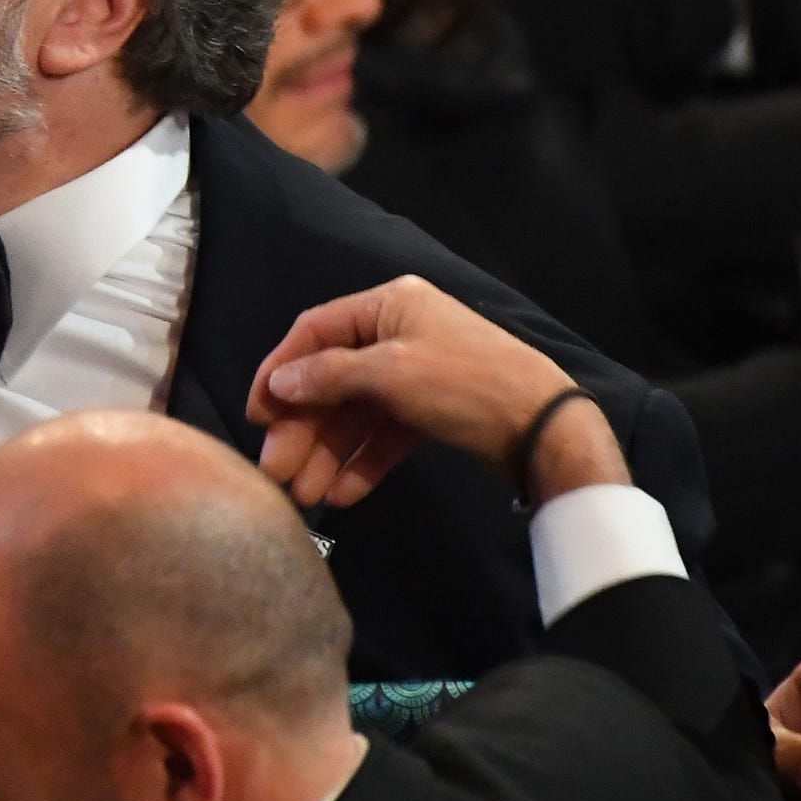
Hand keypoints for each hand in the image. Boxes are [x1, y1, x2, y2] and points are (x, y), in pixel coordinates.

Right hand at [248, 274, 625, 508]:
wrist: (544, 425)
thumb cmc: (464, 383)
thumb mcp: (390, 373)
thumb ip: (329, 376)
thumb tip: (280, 382)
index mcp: (387, 305)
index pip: (314, 332)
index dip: (280, 372)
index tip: (256, 416)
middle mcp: (398, 333)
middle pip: (332, 380)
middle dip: (304, 429)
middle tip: (277, 472)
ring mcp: (415, 373)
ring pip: (356, 413)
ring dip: (329, 453)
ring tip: (305, 495)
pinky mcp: (432, 410)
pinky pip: (385, 433)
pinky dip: (364, 461)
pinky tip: (344, 494)